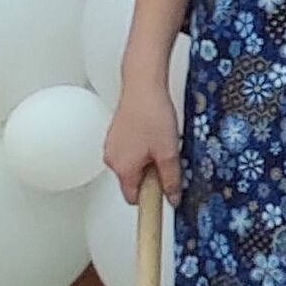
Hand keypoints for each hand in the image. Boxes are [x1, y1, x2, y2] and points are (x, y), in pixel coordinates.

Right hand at [103, 79, 180, 203]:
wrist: (143, 85)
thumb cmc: (152, 114)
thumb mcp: (168, 152)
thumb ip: (170, 179)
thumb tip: (172, 198)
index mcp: (123, 169)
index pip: (135, 199)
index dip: (152, 200)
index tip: (163, 200)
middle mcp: (112, 160)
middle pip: (135, 182)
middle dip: (152, 176)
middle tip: (169, 159)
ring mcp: (112, 146)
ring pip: (133, 165)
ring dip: (149, 161)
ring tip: (162, 142)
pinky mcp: (116, 135)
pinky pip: (131, 151)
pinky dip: (143, 148)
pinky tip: (155, 132)